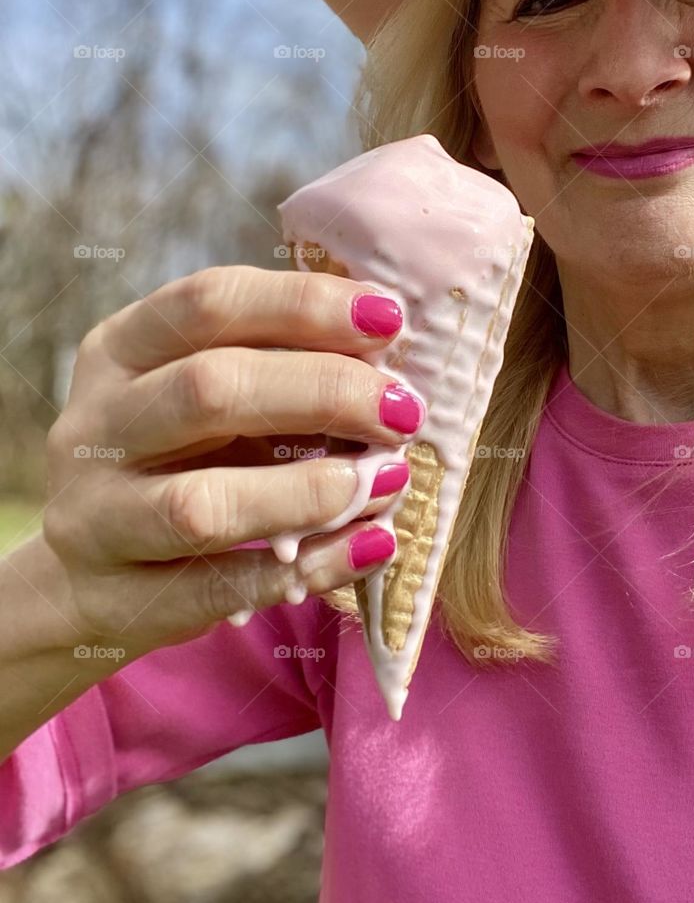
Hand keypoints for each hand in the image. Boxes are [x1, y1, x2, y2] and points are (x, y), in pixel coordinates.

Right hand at [42, 265, 422, 655]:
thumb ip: (279, 375)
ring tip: (389, 480)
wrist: (79, 580)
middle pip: (210, 390)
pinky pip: (219, 588)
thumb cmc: (175, 464)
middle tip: (404, 410)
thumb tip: (390, 366)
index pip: (209, 302)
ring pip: (203, 504)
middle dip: (325, 391)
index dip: (303, 304)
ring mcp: (97, 518)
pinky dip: (309, 566)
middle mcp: (98, 427)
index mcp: (121, 351)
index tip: (389, 317)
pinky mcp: (117, 599)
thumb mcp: (204, 402)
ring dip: (312, 492)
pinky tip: (371, 546)